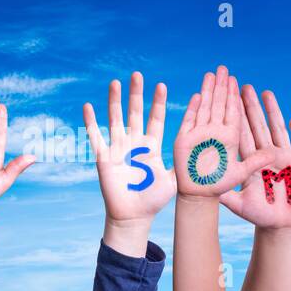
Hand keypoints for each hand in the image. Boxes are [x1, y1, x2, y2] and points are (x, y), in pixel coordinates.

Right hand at [82, 72, 175, 223]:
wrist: (133, 216)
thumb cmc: (154, 200)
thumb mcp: (174, 180)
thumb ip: (184, 165)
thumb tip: (203, 153)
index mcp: (151, 146)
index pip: (155, 119)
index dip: (158, 103)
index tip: (161, 85)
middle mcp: (134, 143)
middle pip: (135, 113)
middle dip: (137, 94)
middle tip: (138, 74)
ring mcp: (118, 148)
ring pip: (116, 118)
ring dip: (115, 100)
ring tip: (115, 82)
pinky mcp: (104, 158)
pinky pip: (96, 137)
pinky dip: (91, 122)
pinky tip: (88, 106)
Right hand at [172, 66, 272, 199]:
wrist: (198, 196)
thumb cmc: (220, 186)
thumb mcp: (242, 173)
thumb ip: (256, 162)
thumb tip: (274, 154)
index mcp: (229, 138)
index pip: (233, 112)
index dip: (235, 97)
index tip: (239, 82)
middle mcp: (215, 133)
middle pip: (219, 105)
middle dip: (222, 87)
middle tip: (224, 68)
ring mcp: (199, 134)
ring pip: (205, 107)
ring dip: (208, 91)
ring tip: (211, 74)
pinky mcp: (184, 139)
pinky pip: (190, 120)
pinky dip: (193, 108)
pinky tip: (198, 95)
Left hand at [220, 86, 290, 228]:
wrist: (281, 223)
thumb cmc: (259, 214)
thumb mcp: (240, 204)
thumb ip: (227, 196)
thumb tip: (209, 190)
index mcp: (251, 161)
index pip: (242, 135)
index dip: (236, 118)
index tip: (229, 100)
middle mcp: (267, 155)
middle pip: (258, 126)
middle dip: (252, 106)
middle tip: (245, 86)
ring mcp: (285, 158)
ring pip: (278, 129)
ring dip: (273, 111)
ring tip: (267, 93)